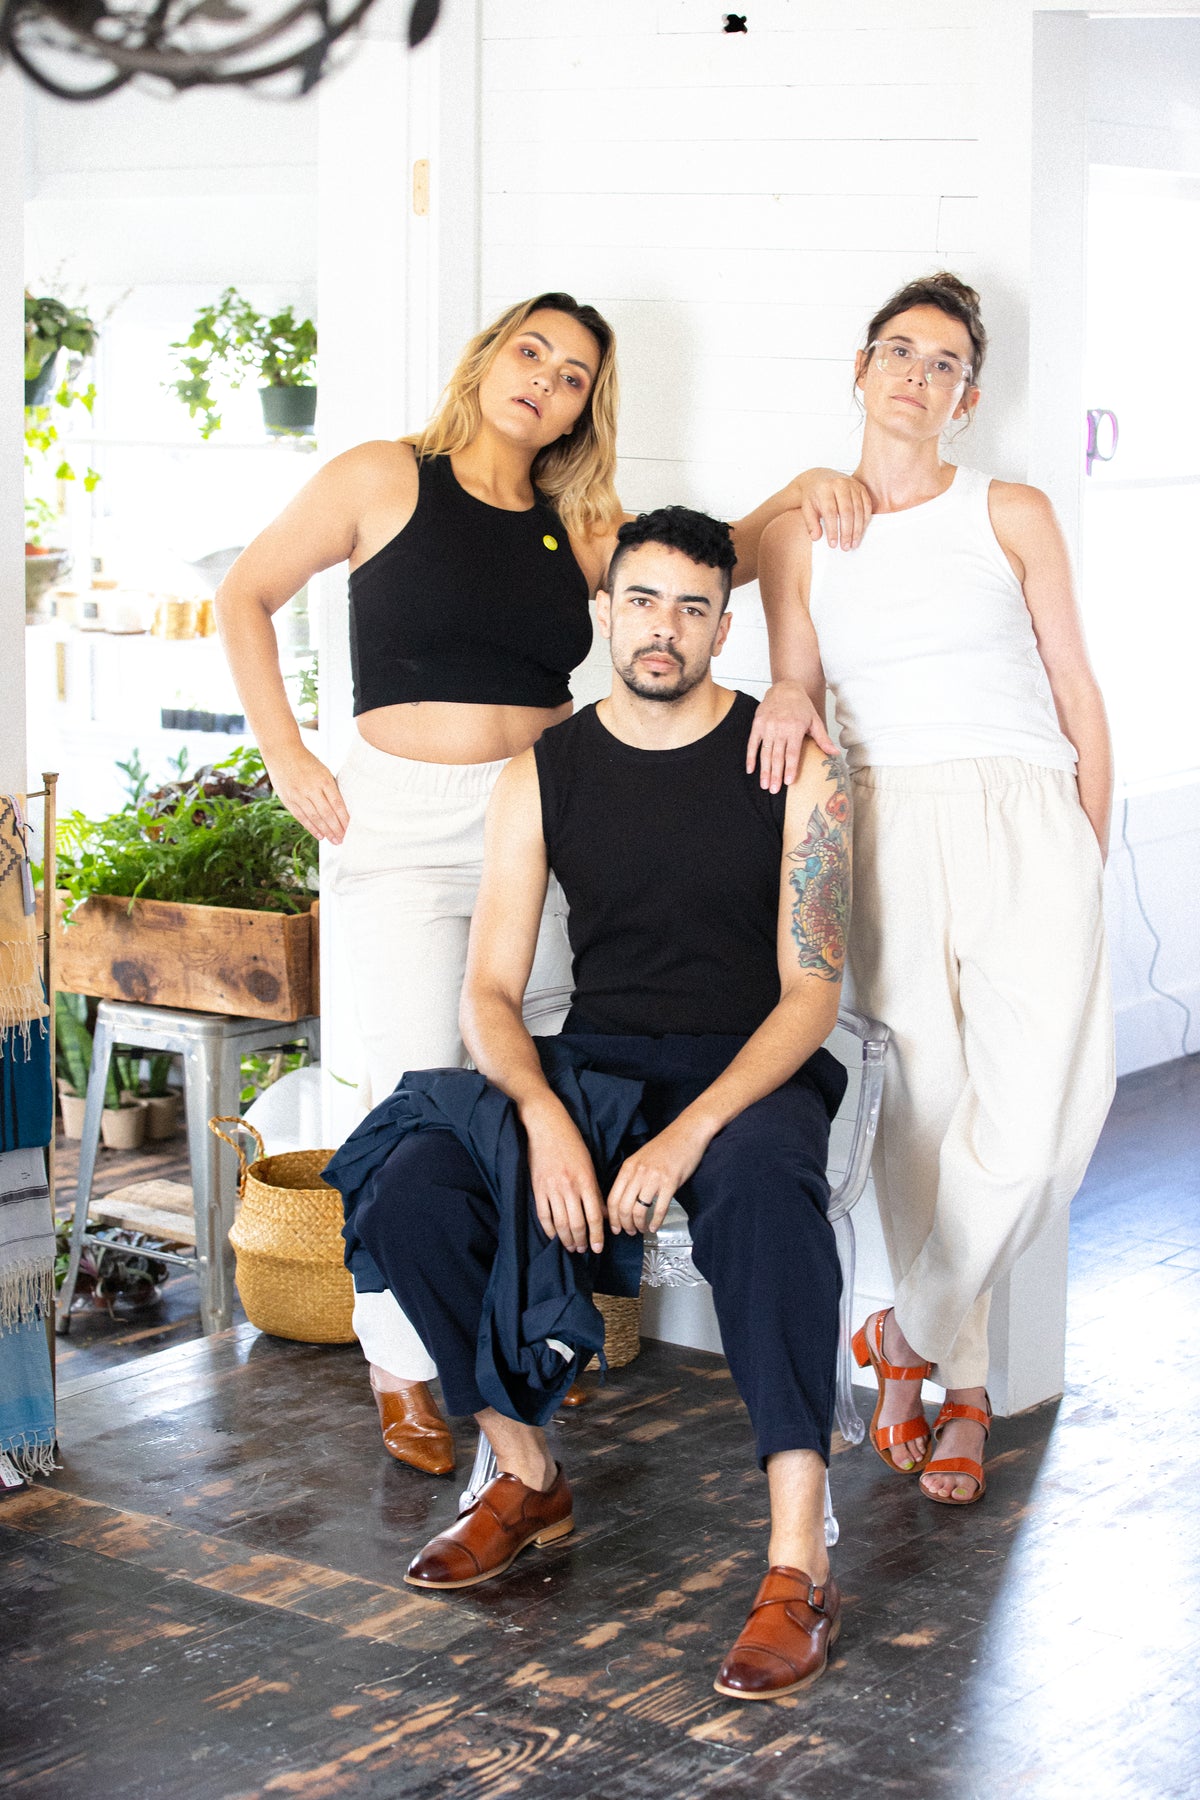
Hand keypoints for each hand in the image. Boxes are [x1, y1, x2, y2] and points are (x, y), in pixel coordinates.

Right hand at [264, 741, 349, 843]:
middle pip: (327, 813)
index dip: (344, 818)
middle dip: (336, 829)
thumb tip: (341, 808)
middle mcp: (311, 788)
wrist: (282, 752)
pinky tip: (320, 835)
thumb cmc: (307, 762)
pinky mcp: (288, 799)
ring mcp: (298, 795)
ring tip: (334, 840)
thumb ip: (331, 788)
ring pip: (314, 818)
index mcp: (323, 780)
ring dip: (326, 831)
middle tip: (344, 840)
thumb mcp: (323, 771)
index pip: (337, 803)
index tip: (350, 829)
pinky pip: (301, 817)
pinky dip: (311, 828)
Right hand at [525, 1100, 606, 1254]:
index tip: (599, 1247)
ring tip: (571, 1247)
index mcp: (586, 1180)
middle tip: (584, 1250)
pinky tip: (554, 1236)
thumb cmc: (571, 1143)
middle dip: (582, 1241)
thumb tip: (605, 1214)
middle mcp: (570, 1187)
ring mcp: (552, 1188)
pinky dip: (549, 1229)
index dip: (598, 1235)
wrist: (547, 1126)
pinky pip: (543, 1215)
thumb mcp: (589, 1165)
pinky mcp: (537, 1188)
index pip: (595, 1215)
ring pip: (560, 1223)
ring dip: (566, 1239)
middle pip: (577, 1223)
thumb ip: (595, 1191)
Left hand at [607, 1116, 711, 1236]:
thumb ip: (631, 1176)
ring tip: (642, 1229)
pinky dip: (656, 1221)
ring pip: (638, 1210)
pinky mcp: (670, 1182)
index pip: (612, 1198)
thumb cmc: (666, 1146)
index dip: (612, 1218)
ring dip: (639, 1225)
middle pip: (623, 1207)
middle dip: (624, 1225)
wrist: (687, 1132)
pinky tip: (655, 1226)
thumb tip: (623, 1200)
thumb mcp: (641, 1158)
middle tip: (629, 1232)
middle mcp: (638, 1172)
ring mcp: (654, 1177)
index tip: (615, 1227)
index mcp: (628, 1167)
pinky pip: (659, 1208)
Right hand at [746, 681, 835, 791]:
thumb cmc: (801, 706)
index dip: (790, 767)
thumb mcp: (815, 721)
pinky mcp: (757, 725)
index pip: (792, 752)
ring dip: (764, 770)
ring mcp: (767, 727)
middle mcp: (780, 728)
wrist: (785, 688)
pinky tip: (751, 770)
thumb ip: (823, 739)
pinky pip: (752, 744)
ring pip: (765, 752)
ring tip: (764, 785)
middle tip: (773, 790)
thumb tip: (835, 753)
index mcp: (795, 728)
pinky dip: (751, 757)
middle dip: (775, 774)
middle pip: (777, 755)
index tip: (788, 782)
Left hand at [793, 469, 871, 549]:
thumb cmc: (814, 496)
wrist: (821, 478)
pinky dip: (865, 520)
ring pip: (859, 509)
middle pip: (846, 511)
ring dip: (857, 529)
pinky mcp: (861, 488)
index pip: (830, 512)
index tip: (833, 544)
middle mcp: (840, 484)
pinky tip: (861, 532)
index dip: (833, 530)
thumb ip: (811, 523)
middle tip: (846, 547)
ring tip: (853, 543)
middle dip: (847, 532)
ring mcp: (853, 485)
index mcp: (825, 488)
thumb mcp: (807, 508)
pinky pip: (867, 505)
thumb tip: (816, 537)